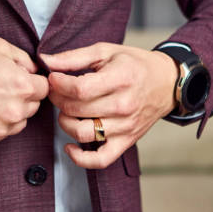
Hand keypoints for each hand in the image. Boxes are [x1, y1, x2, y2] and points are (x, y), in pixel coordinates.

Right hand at [0, 37, 48, 146]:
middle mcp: (15, 110)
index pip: (44, 88)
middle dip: (23, 96)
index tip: (22, 79)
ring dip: (12, 112)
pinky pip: (2, 133)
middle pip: (33, 106)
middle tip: (2, 87)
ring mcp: (0, 128)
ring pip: (19, 121)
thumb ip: (23, 58)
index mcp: (22, 86)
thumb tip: (33, 69)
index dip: (33, 81)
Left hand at [42, 43, 177, 168]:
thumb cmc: (134, 65)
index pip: (80, 89)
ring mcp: (125, 127)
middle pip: (77, 110)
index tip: (53, 79)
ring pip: (82, 133)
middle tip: (57, 92)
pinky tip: (70, 146)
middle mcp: (123, 105)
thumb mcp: (106, 51)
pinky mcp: (126, 142)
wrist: (167, 83)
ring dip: (65, 122)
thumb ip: (74, 57)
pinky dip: (80, 158)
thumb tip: (45, 61)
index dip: (58, 85)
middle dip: (58, 100)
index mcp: (120, 79)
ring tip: (66, 111)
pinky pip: (100, 160)